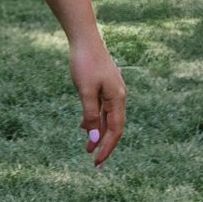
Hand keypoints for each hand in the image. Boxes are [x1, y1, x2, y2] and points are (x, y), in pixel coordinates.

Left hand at [70, 33, 125, 168]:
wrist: (84, 38)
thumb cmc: (85, 63)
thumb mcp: (85, 91)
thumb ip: (91, 115)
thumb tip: (95, 138)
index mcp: (117, 98)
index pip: (115, 130)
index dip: (107, 147)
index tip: (97, 162)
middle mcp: (118, 96)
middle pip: (113, 126)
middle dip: (104, 144)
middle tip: (94, 162)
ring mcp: (112, 91)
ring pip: (107, 118)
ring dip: (98, 133)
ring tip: (87, 147)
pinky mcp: (104, 86)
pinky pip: (102, 108)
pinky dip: (94, 119)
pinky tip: (84, 125)